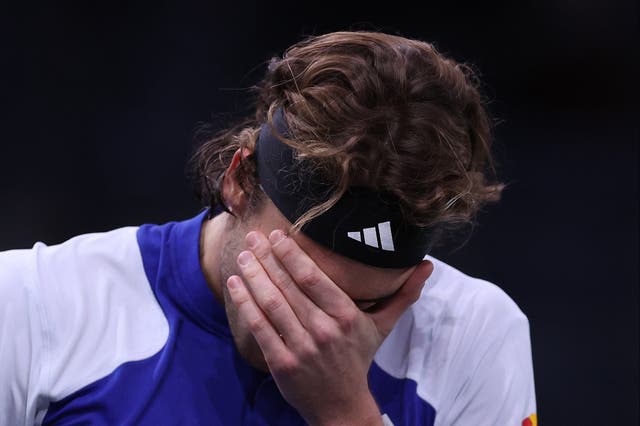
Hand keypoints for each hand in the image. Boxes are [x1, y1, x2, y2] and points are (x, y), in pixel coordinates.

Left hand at [226, 229, 432, 425]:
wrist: (341, 406)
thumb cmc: (358, 359)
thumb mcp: (383, 326)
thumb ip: (403, 294)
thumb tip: (428, 266)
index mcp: (347, 316)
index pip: (313, 278)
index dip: (291, 254)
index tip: (276, 235)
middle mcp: (324, 330)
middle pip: (289, 287)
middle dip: (267, 258)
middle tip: (252, 237)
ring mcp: (302, 348)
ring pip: (272, 304)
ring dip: (254, 276)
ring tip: (242, 256)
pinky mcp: (282, 364)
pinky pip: (259, 328)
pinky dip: (245, 304)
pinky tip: (235, 284)